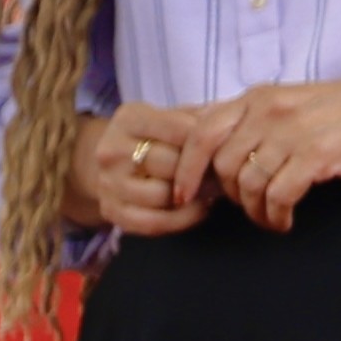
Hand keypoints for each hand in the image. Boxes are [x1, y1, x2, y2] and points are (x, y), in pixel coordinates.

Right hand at [63, 101, 224, 239]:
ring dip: (195, 197)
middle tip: (224, 175)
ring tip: (213, 191)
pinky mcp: (112, 212)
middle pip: (171, 165)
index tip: (225, 148)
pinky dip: (182, 219)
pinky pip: (154, 222)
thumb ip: (198, 118)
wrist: (112, 160)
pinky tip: (197, 209)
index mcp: (128, 119)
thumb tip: (231, 125)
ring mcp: (109, 183)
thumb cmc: (152, 138)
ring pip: (163, 195)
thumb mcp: (169, 118)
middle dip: (202, 171)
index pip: (178, 129)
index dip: (206, 141)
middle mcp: (112, 150)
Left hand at [177, 67, 340, 233]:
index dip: (185, 168)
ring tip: (272, 219)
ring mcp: (292, 132)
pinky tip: (286, 221)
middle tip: (251, 209)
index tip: (184, 195)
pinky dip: (277, 216)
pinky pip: (279, 196)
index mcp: (257, 97)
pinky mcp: (316, 155)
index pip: (201, 131)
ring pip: (249, 185)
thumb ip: (252, 122)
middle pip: (223, 166)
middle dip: (231, 197)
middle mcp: (268, 111)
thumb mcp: (289, 104)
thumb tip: (213, 150)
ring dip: (256, 212)